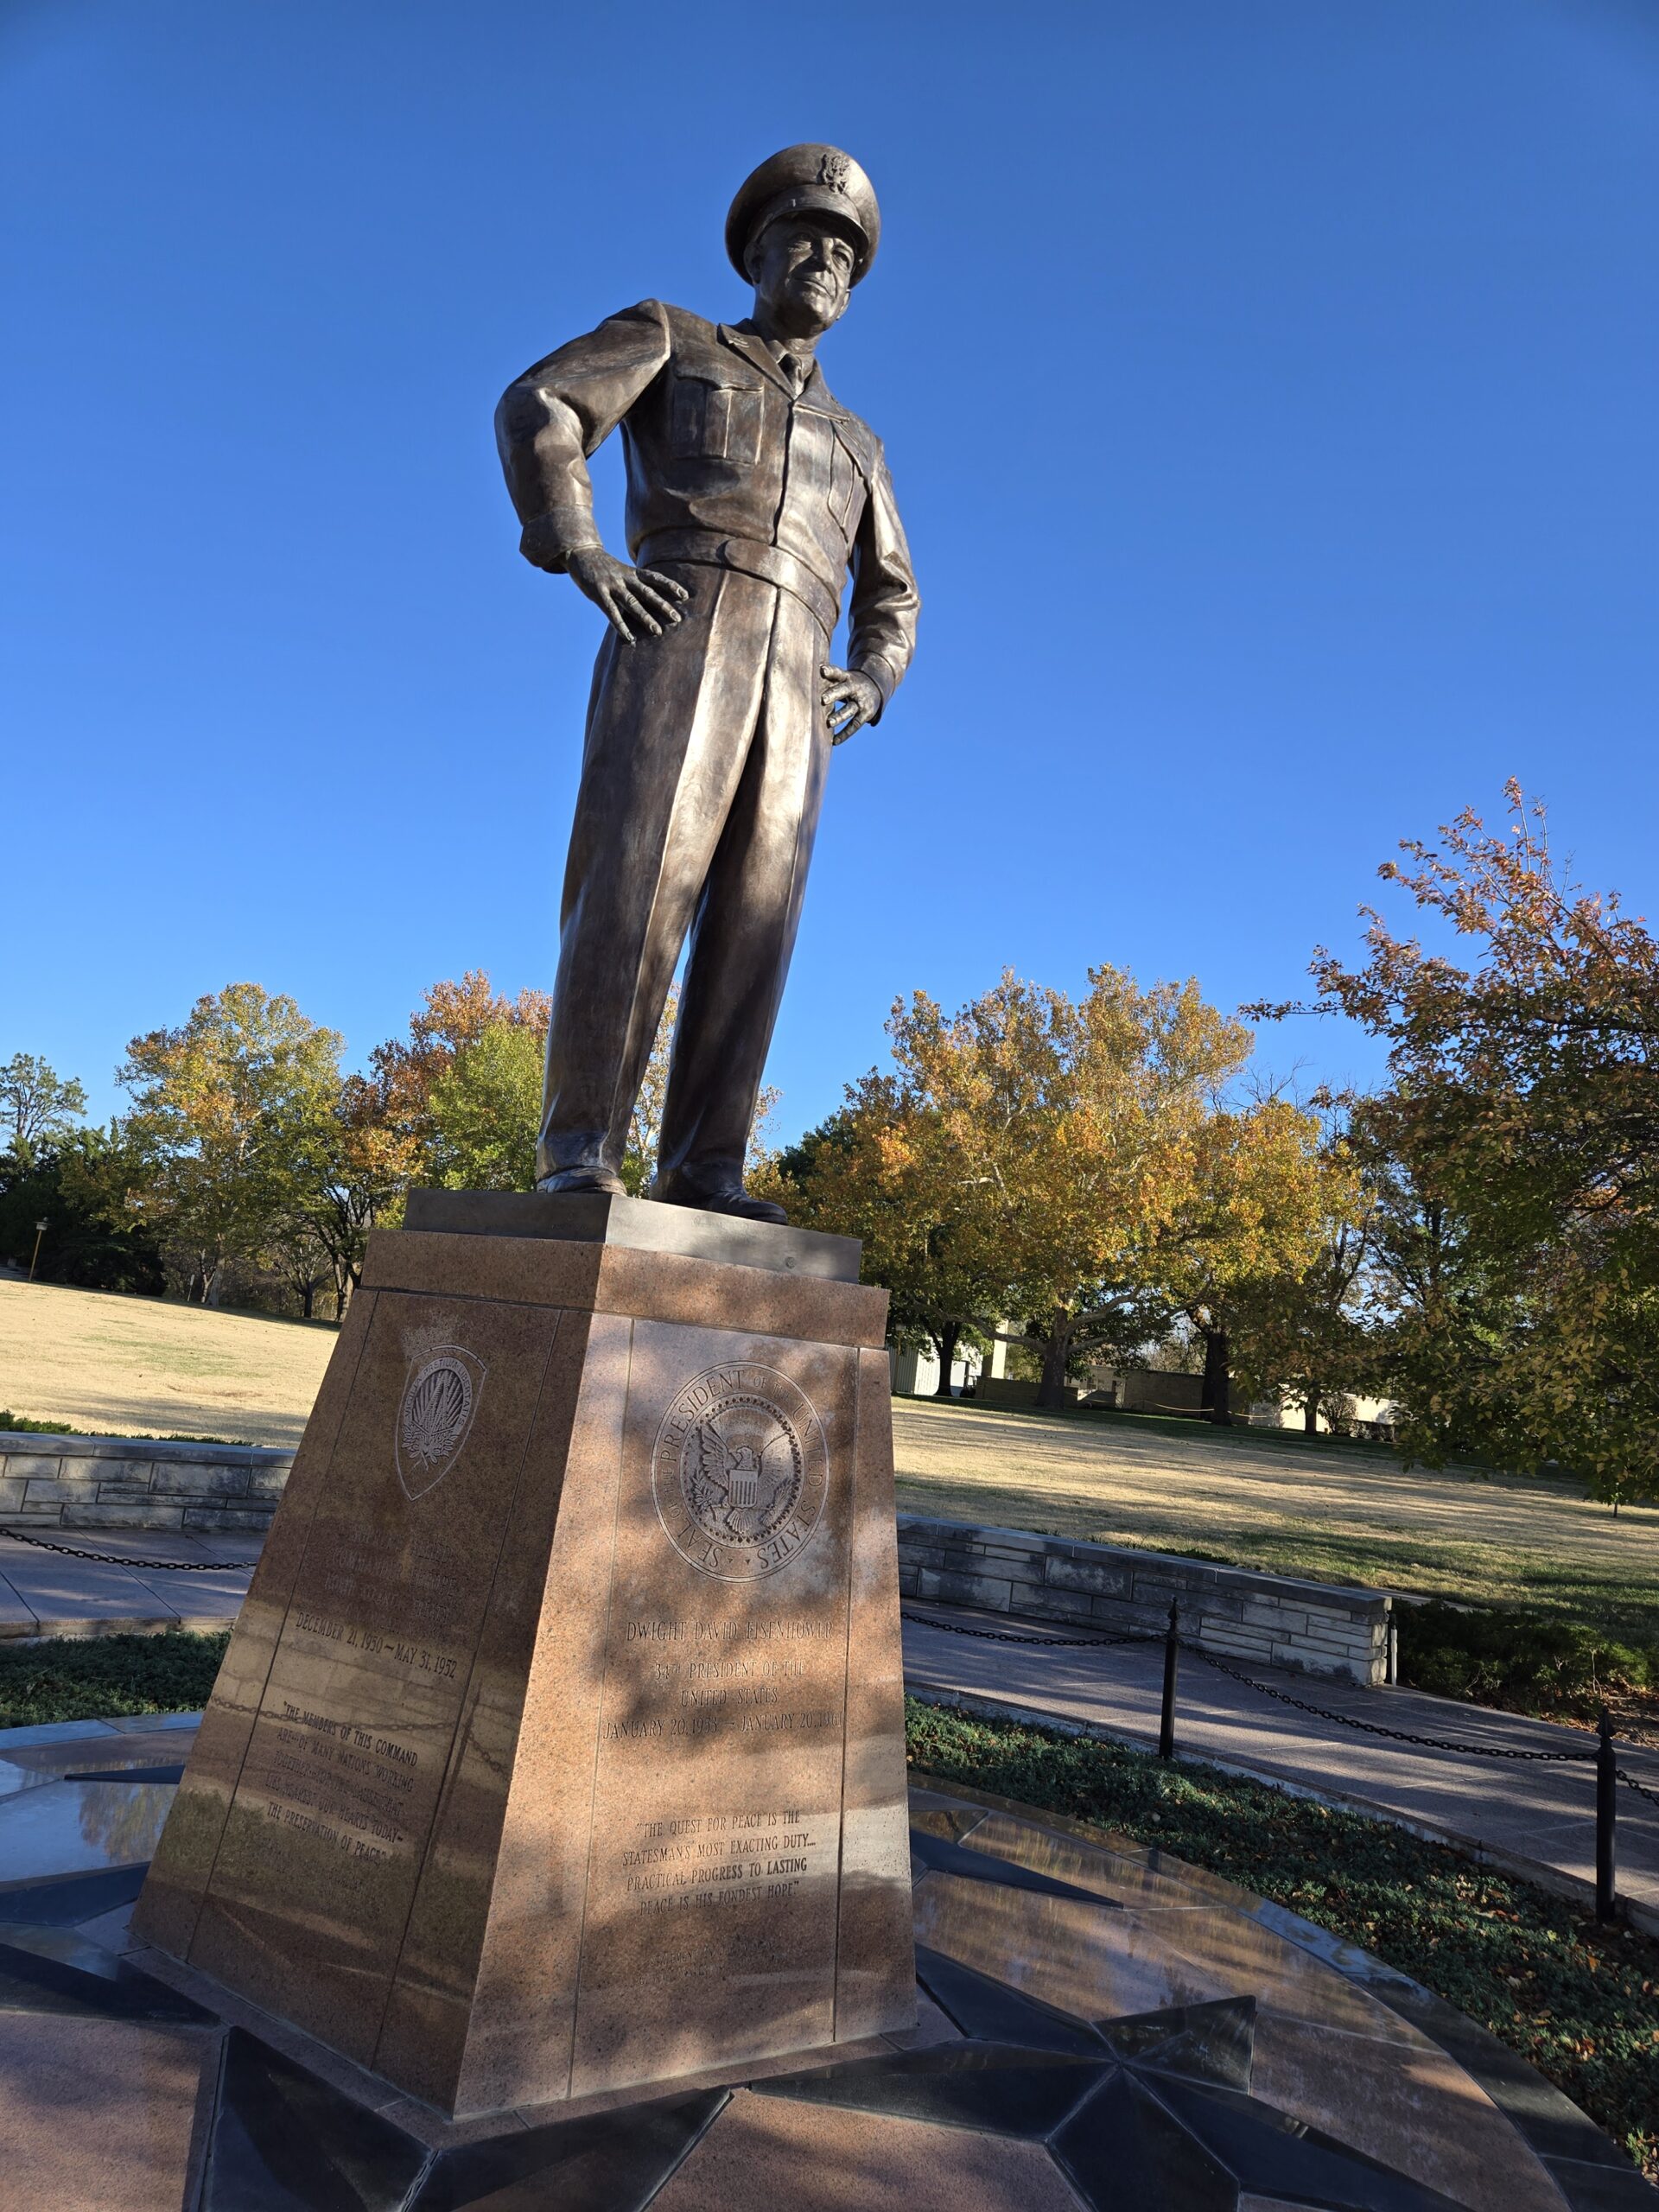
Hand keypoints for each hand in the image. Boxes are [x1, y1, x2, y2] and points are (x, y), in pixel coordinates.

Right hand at [567, 548, 688, 643]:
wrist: (581, 554)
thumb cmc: (604, 566)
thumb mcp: (622, 570)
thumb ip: (635, 583)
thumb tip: (651, 598)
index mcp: (632, 572)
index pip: (655, 578)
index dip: (670, 585)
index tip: (684, 595)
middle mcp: (625, 578)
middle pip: (648, 593)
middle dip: (663, 605)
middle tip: (677, 619)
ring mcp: (612, 585)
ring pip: (632, 603)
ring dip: (645, 618)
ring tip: (657, 631)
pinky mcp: (598, 593)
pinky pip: (611, 612)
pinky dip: (621, 625)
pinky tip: (629, 637)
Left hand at [820, 664, 881, 743]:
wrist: (875, 687)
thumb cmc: (850, 683)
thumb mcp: (843, 678)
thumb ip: (829, 678)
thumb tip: (806, 677)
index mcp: (848, 678)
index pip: (839, 673)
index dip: (831, 671)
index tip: (822, 670)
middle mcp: (855, 689)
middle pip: (844, 691)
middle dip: (834, 695)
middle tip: (823, 699)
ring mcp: (861, 702)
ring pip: (850, 709)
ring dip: (840, 716)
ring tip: (829, 723)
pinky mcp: (865, 715)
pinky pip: (854, 725)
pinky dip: (845, 734)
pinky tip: (834, 741)